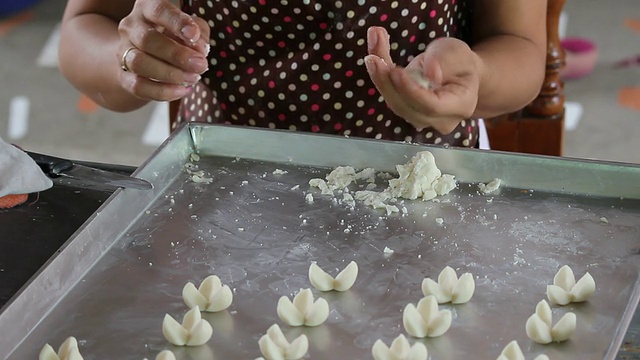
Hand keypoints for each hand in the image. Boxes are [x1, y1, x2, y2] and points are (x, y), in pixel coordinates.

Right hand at [116, 0, 209, 101]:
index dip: (177, 22)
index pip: (159, 10)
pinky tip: (182, 90)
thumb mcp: (192, 29)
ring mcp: (124, 52)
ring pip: (139, 63)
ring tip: (192, 78)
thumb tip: (199, 49)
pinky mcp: (124, 76)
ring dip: (170, 74)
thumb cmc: (175, 38)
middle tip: (200, 65)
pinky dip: (163, 91)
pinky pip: (138, 86)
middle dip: (177, 55)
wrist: (149, 57)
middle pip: (147, 40)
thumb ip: (199, 33)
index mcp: (148, 9)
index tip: (193, 35)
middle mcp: (132, 27)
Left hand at [365, 26, 480, 133]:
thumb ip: (446, 60)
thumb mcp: (457, 52)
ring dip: (380, 78)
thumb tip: (432, 75)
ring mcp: (421, 119)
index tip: (395, 71)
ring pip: (395, 104)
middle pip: (407, 108)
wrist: (457, 74)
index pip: (431, 106)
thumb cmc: (460, 63)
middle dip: (387, 83)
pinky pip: (391, 97)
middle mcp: (440, 120)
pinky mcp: (407, 112)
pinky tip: (373, 57)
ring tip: (372, 54)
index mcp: (460, 106)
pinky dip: (380, 76)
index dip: (411, 91)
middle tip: (373, 58)